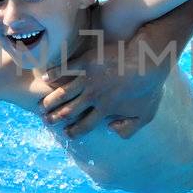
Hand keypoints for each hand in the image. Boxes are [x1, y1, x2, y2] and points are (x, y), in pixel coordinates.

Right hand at [41, 33, 172, 138]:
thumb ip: (129, 128)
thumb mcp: (146, 115)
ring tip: (42, 105)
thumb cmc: (150, 86)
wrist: (148, 59)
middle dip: (56, 118)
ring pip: (63, 93)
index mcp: (105, 109)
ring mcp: (88, 79)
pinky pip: (65, 69)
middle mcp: (93, 97)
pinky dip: (53, 74)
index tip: (67, 134)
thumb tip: (111, 129)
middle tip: (47, 120)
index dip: (74, 131)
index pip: (85, 125)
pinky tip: (44, 78)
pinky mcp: (86, 61)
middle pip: (69, 111)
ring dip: (51, 101)